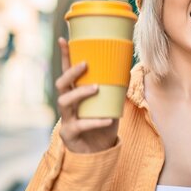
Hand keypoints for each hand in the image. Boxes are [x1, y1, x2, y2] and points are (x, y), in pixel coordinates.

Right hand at [55, 37, 118, 152]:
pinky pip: (80, 125)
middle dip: (71, 72)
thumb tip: (129, 69)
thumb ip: (116, 88)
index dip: (64, 56)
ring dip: (81, 92)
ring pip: (65, 102)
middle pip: (61, 84)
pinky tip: (108, 118)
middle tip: (86, 64)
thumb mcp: (111, 104)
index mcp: (75, 93)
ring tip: (97, 88)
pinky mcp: (69, 134)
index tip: (63, 38)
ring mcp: (66, 119)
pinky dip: (95, 121)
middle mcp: (67, 104)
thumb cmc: (103, 123)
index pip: (67, 72)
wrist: (99, 151)